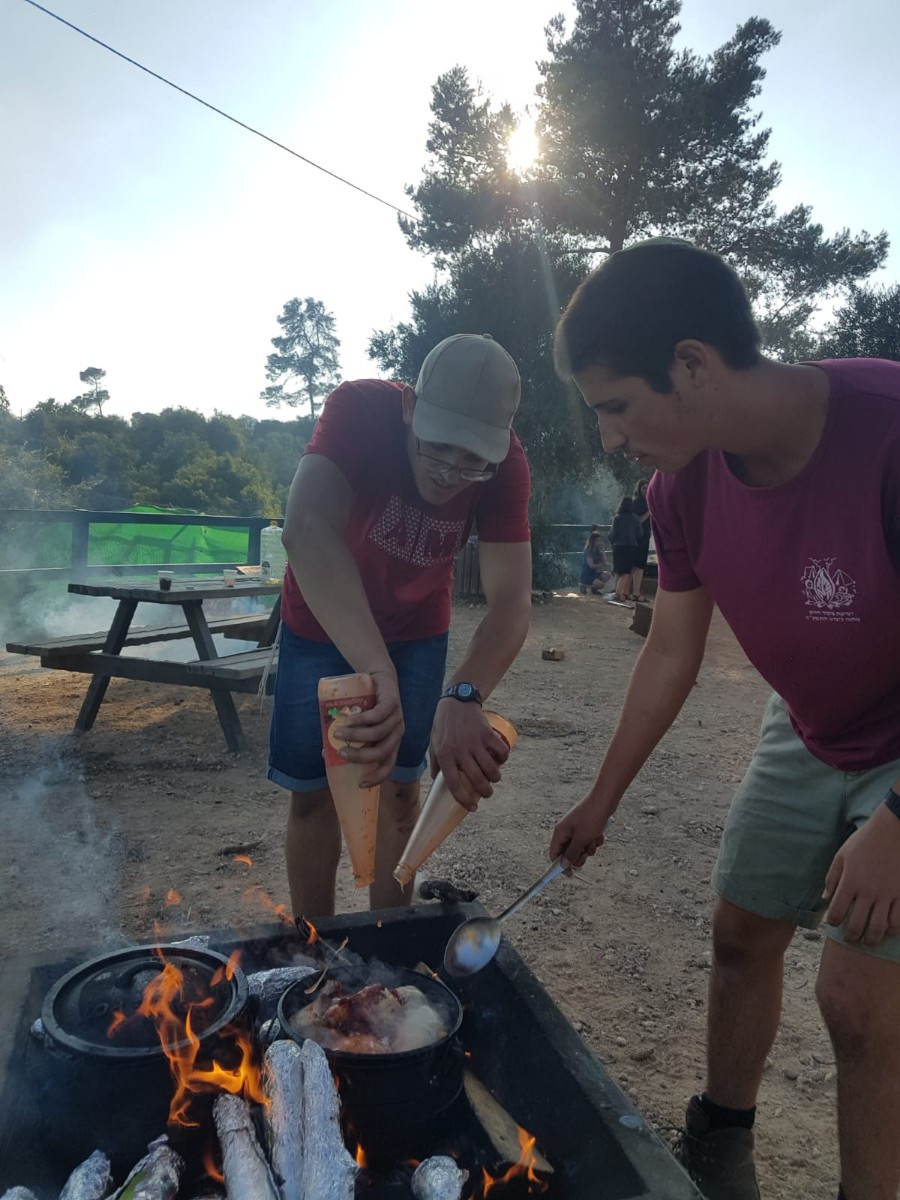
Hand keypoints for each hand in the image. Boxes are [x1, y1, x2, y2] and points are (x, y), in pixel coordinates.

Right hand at [335, 668, 404, 787]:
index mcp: (391, 744)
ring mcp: (396, 718)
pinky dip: (362, 720)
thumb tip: (326, 755)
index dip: (376, 777)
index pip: (388, 766)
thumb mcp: (359, 727)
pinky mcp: (393, 703)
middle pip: (381, 752)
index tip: (360, 784)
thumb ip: (348, 740)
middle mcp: (396, 734)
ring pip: (377, 734)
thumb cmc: (367, 707)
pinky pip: (377, 715)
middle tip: (341, 752)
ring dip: (355, 736)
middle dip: (360, 756)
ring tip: (337, 733)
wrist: (380, 678)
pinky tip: (348, 720)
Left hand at [429, 701, 507, 810]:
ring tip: (494, 778)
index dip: (464, 799)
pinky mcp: (487, 734)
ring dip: (495, 778)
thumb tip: (437, 782)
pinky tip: (501, 760)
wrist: (456, 701)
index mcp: (445, 756)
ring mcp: (475, 742)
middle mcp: (460, 751)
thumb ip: (436, 763)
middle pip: (477, 780)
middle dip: (485, 792)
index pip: (454, 785)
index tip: (472, 807)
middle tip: (487, 793)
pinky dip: (503, 759)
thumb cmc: (443, 725)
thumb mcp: (434, 744)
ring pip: (491, 769)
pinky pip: (501, 752)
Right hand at [549, 795, 612, 868]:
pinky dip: (595, 840)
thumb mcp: (581, 839)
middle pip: (568, 853)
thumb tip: (564, 865)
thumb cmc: (591, 818)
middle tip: (586, 853)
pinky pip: (589, 841)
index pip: (554, 853)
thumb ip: (572, 853)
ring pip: (581, 848)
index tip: (570, 874)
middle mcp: (566, 831)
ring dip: (589, 847)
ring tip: (594, 838)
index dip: (560, 865)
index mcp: (560, 832)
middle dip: (579, 855)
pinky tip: (599, 833)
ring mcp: (577, 829)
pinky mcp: (587, 828)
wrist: (605, 800)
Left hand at [823, 803, 899, 945]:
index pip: (836, 912)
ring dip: (873, 939)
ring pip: (879, 928)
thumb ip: (832, 878)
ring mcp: (887, 895)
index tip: (833, 924)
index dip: (833, 922)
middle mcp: (868, 891)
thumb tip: (825, 898)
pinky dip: (893, 930)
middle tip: (850, 939)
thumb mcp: (842, 855)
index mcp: (850, 882)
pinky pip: (898, 920)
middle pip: (858, 925)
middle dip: (852, 937)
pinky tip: (888, 931)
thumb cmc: (865, 841)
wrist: (893, 831)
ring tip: (869, 941)